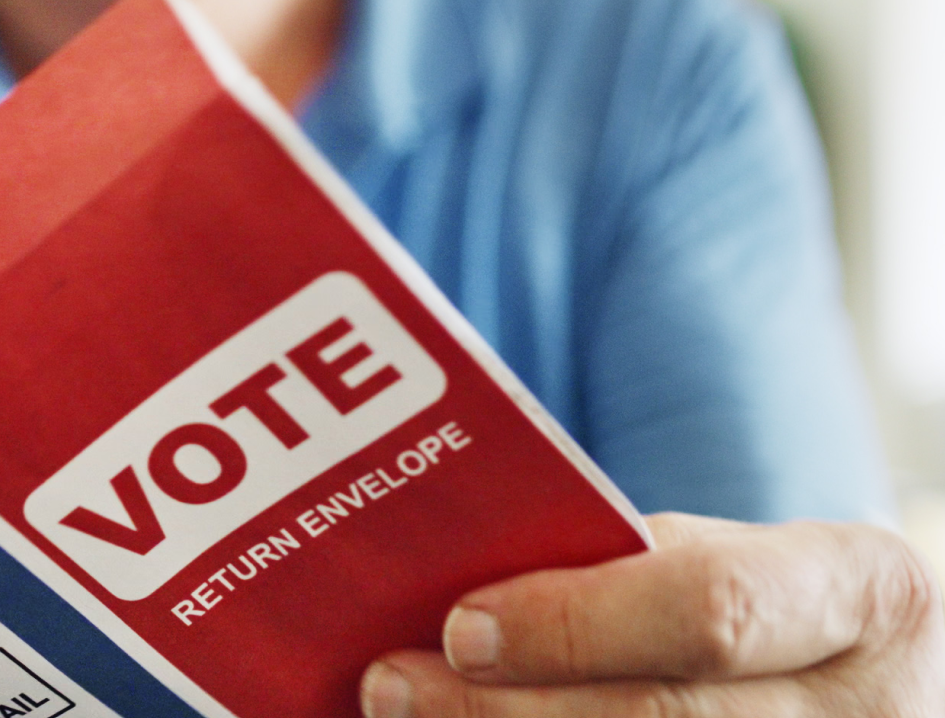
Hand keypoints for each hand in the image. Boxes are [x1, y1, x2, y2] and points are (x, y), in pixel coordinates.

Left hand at [361, 513, 944, 716]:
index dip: (575, 624)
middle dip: (503, 712)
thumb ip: (625, 566)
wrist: (858, 695)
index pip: (712, 611)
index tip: (461, 627)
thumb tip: (452, 599)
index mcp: (863, 595)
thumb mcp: (732, 558)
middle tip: (389, 687)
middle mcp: (870, 710)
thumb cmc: (759, 606)